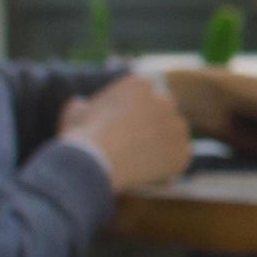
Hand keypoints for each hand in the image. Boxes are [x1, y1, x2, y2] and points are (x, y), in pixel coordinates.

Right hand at [60, 75, 193, 189]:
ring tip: (140, 158)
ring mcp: (176, 126)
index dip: (135, 111)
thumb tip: (81, 104)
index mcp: (140, 85)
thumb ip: (83, 104)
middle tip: (135, 142)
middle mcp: (164, 100)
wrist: (92, 162)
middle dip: (153, 124)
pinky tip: (150, 171)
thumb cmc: (80, 136)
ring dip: (163, 143)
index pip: (146, 95)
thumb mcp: (74, 111)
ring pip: (174, 133)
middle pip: (164, 111)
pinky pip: (180, 156)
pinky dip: (169, 164)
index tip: (124, 125)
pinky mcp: (181, 151)